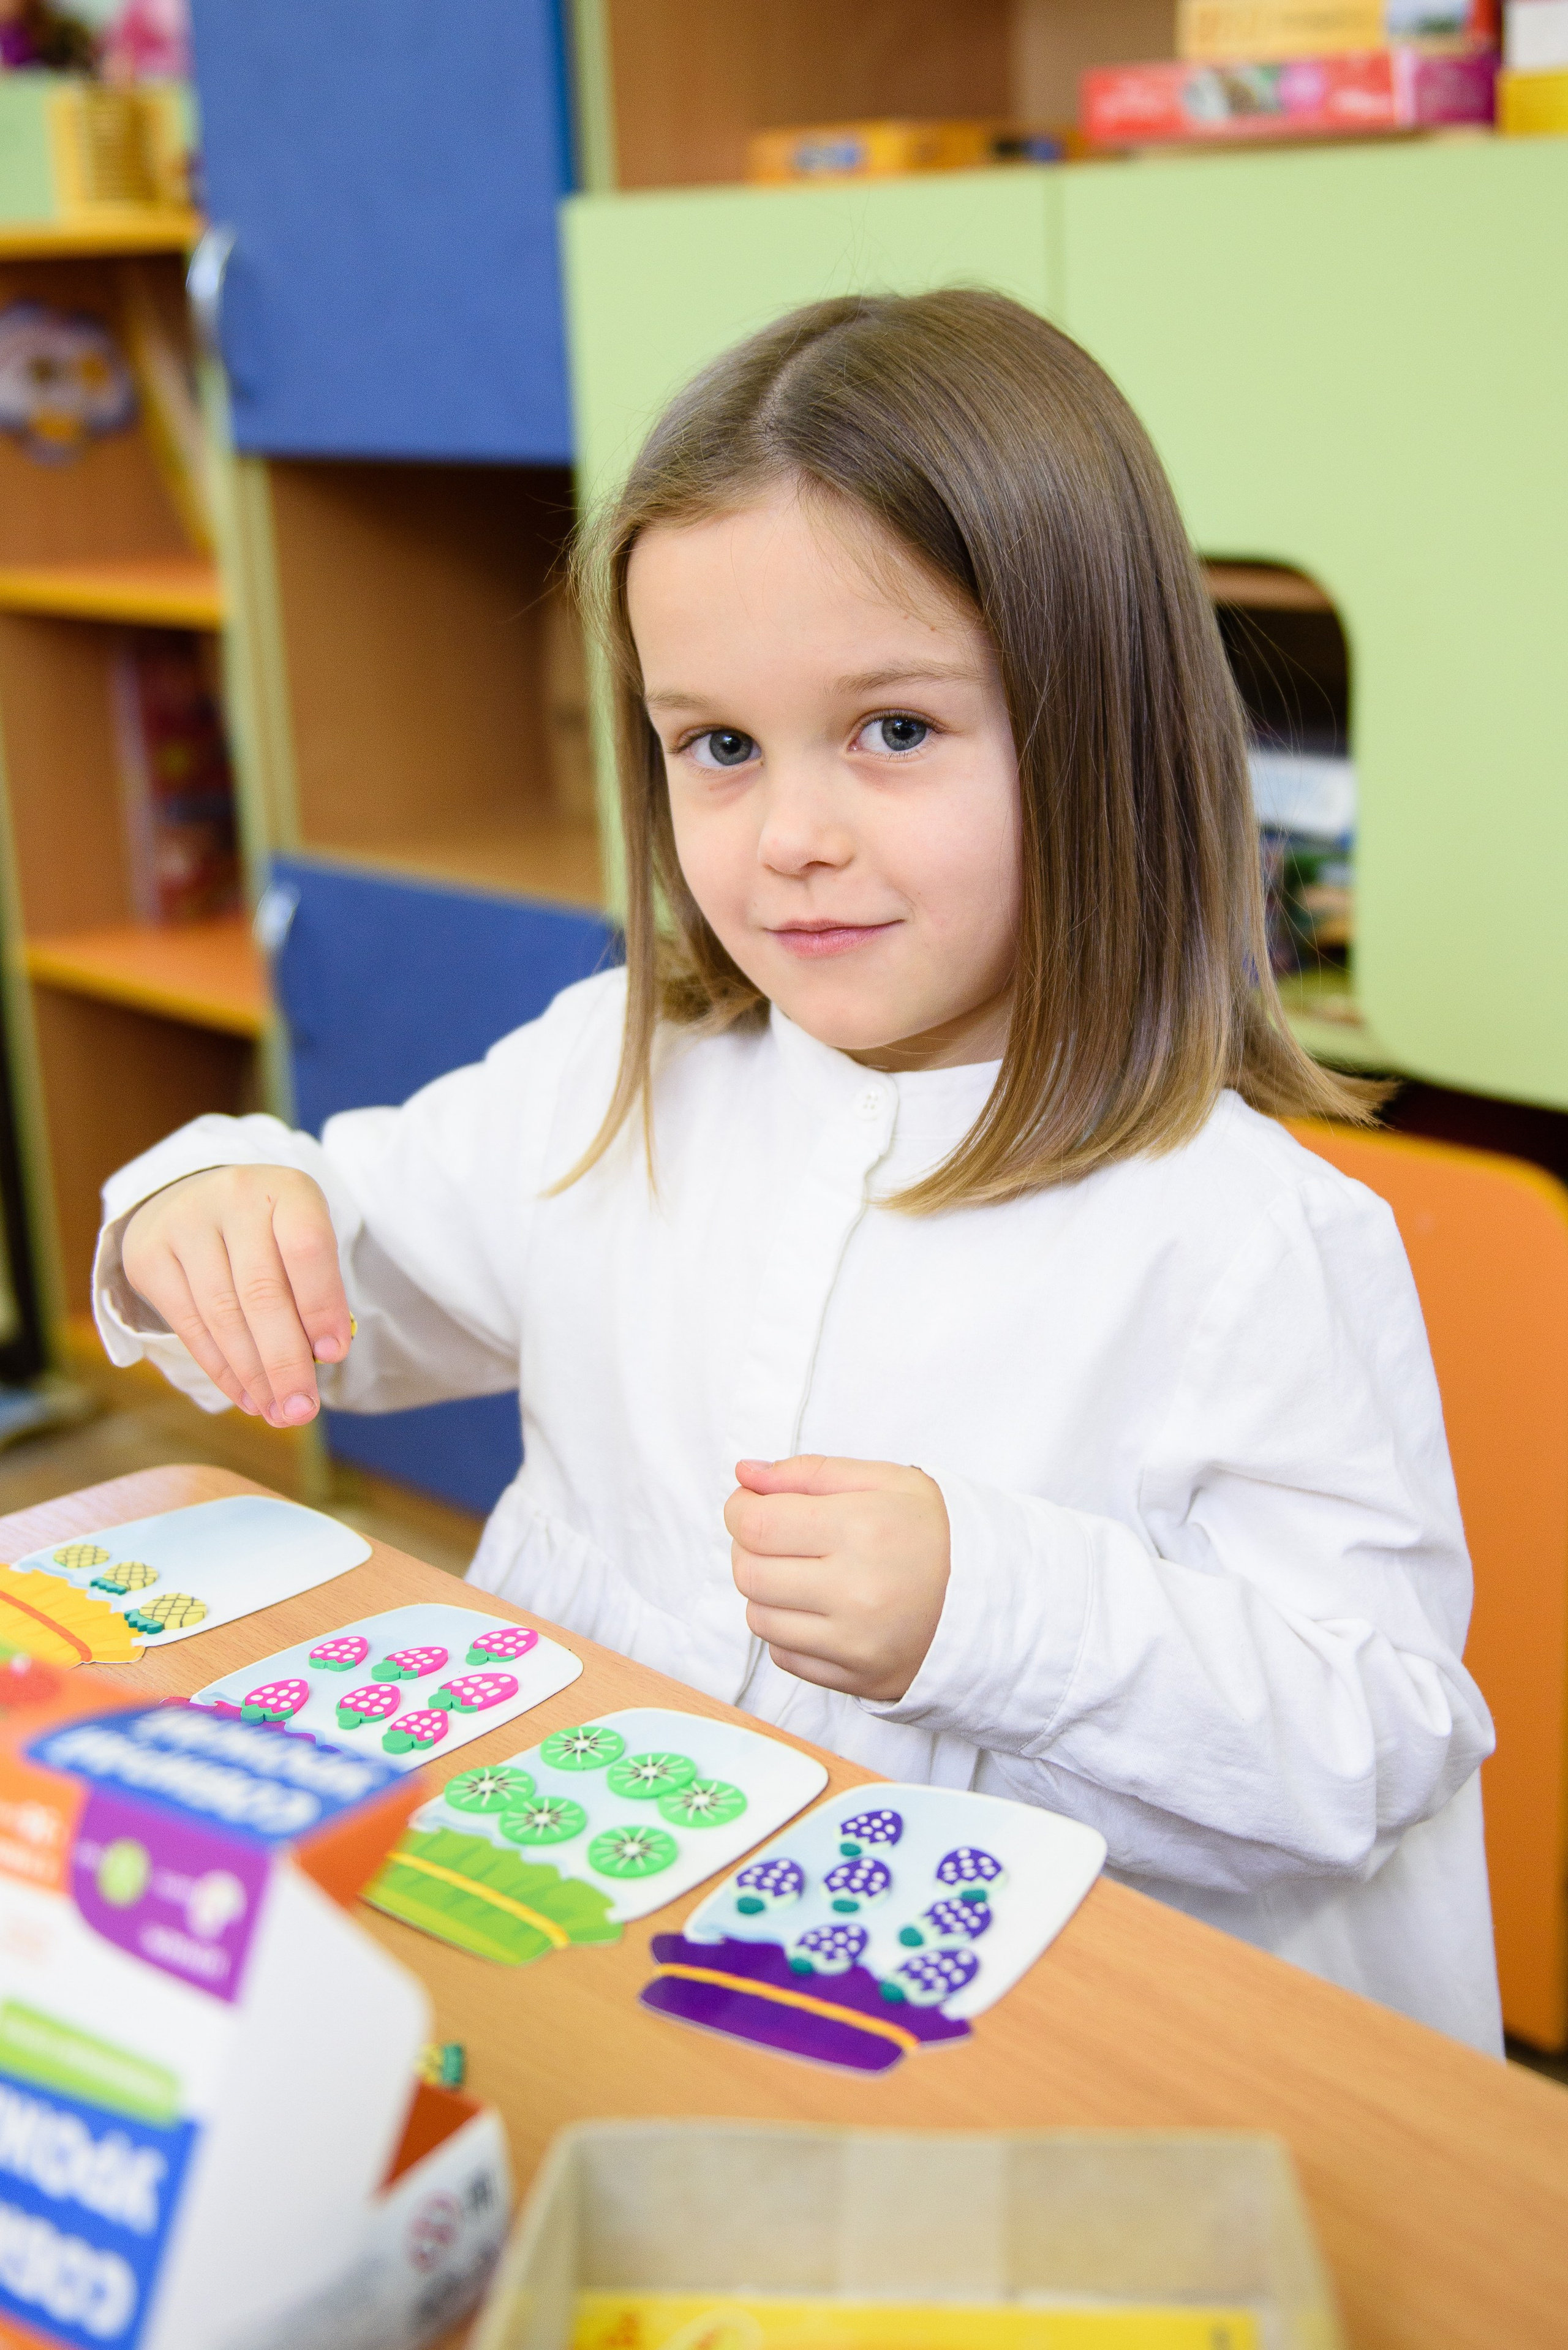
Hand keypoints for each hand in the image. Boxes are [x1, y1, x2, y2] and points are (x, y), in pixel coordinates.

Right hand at [120, 1166, 350, 1427]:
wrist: (194, 1197)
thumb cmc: (268, 1230)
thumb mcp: (301, 1238)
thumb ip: (315, 1287)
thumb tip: (320, 1359)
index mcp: (286, 1188)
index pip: (306, 1247)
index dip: (321, 1304)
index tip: (333, 1355)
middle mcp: (232, 1198)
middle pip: (260, 1291)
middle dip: (285, 1360)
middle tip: (302, 1410)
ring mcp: (184, 1225)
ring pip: (222, 1314)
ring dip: (253, 1374)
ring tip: (278, 1412)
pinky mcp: (149, 1256)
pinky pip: (189, 1325)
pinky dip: (221, 1369)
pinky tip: (246, 1395)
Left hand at [725, 1455, 949, 1702]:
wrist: (996, 1599)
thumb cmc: (937, 1532)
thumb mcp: (887, 1481)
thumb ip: (810, 1472)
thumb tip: (744, 1474)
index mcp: (862, 1530)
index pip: (757, 1525)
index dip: (741, 1508)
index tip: (752, 1503)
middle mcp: (856, 1592)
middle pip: (750, 1573)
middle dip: (749, 1547)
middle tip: (777, 1534)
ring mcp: (855, 1644)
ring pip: (759, 1618)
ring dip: (766, 1590)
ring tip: (802, 1572)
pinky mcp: (855, 1679)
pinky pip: (784, 1656)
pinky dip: (787, 1630)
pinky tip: (819, 1608)